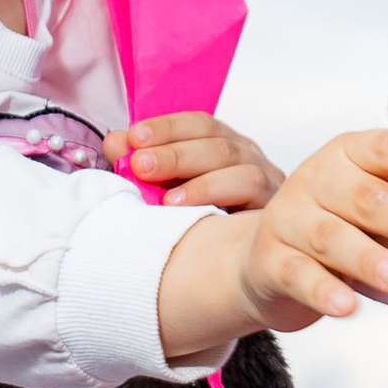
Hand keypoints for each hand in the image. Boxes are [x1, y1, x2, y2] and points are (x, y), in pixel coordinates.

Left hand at [111, 111, 282, 210]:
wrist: (241, 263)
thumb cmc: (200, 219)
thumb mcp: (165, 189)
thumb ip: (140, 165)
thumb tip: (114, 141)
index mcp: (223, 143)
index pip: (198, 124)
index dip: (166, 128)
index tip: (134, 138)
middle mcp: (247, 157)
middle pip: (216, 144)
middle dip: (175, 153)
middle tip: (140, 165)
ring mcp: (266, 181)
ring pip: (239, 168)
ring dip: (198, 181)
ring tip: (166, 199)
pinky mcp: (272, 208)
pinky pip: (252, 196)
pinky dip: (219, 198)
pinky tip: (191, 212)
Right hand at [154, 127, 387, 359]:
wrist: (268, 259)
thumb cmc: (340, 226)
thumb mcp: (373, 205)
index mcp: (349, 153)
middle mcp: (317, 179)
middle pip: (369, 198)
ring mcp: (289, 218)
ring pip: (334, 237)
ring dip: (370, 259)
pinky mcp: (269, 260)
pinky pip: (299, 276)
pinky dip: (324, 291)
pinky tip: (348, 307)